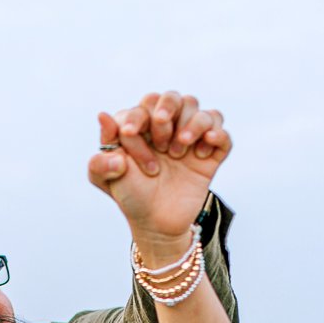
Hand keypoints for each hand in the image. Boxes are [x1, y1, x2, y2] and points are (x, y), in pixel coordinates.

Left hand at [87, 91, 231, 256]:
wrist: (156, 225)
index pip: (144, 106)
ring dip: (191, 124)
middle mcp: (167, 129)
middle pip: (175, 97)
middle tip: (161, 139)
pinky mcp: (209, 157)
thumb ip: (100, 149)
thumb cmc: (129, 197)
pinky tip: (201, 152)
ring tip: (178, 152)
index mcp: (143, 126)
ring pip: (199, 110)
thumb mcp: (105, 177)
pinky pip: (223, 136)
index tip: (130, 135)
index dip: (137, 119)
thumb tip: (103, 116)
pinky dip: (218, 135)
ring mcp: (190, 141)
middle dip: (167, 109)